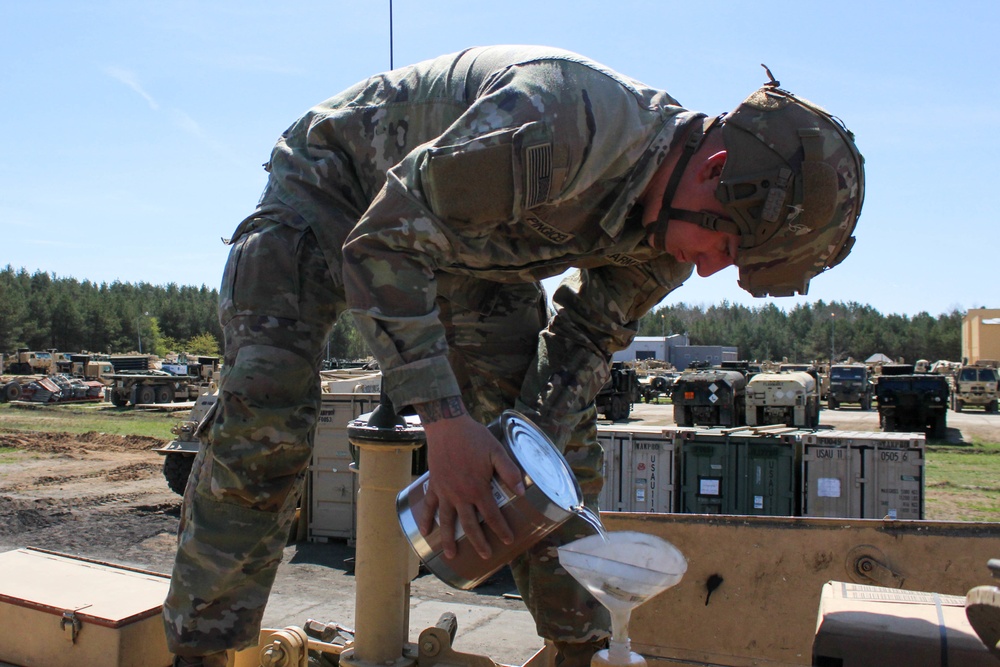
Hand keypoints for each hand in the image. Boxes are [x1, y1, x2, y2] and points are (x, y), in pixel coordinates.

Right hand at [416, 408, 524, 559]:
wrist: (447, 426)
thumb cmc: (474, 437)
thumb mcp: (497, 451)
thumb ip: (509, 471)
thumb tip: (522, 491)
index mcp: (478, 488)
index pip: (492, 515)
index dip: (501, 529)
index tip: (508, 541)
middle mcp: (460, 495)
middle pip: (470, 525)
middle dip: (478, 542)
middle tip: (486, 556)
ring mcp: (445, 492)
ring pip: (447, 521)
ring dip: (449, 540)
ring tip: (451, 556)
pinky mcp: (434, 485)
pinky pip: (429, 506)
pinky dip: (426, 519)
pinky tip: (425, 532)